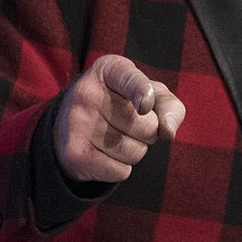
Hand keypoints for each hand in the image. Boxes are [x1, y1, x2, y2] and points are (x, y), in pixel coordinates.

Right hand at [53, 55, 184, 183]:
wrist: (72, 126)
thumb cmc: (123, 104)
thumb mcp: (149, 94)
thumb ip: (169, 106)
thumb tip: (168, 132)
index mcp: (108, 69)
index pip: (131, 81)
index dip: (142, 94)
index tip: (145, 106)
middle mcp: (87, 93)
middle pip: (147, 126)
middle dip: (149, 131)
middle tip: (129, 123)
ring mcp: (77, 123)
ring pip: (135, 152)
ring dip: (134, 150)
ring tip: (115, 136)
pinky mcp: (73, 154)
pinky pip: (120, 171)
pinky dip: (120, 168)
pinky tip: (103, 153)